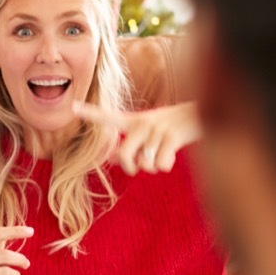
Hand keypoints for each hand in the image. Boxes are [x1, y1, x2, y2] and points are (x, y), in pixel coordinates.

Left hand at [75, 102, 200, 175]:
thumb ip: (132, 144)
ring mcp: (157, 129)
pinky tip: (174, 155)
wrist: (203, 114)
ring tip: (163, 155)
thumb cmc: (174, 126)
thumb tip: (113, 159)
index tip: (73, 106)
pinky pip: (161, 164)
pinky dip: (167, 166)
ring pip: (145, 163)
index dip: (90, 113)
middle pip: (124, 155)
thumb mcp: (150, 131)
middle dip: (130, 168)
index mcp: (135, 120)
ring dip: (154, 167)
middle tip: (137, 168)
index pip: (108, 117)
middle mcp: (143, 123)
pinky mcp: (171, 136)